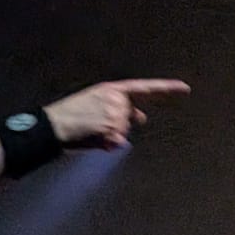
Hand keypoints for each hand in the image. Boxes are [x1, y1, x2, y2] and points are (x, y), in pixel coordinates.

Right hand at [45, 78, 190, 150]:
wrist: (50, 126)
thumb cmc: (68, 119)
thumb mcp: (94, 108)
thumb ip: (120, 111)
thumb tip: (142, 117)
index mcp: (111, 90)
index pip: (144, 89)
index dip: (165, 89)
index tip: (184, 89)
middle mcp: (115, 98)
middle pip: (129, 121)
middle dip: (116, 128)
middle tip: (90, 129)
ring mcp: (114, 113)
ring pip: (122, 134)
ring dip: (107, 138)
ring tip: (86, 133)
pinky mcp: (110, 127)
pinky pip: (115, 143)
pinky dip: (104, 145)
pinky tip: (89, 138)